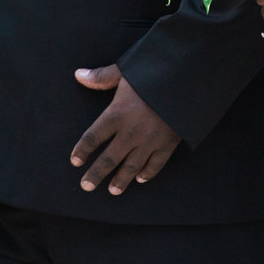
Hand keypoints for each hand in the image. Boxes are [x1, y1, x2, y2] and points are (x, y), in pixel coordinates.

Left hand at [70, 65, 180, 194]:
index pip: (93, 137)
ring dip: (120, 181)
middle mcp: (131, 132)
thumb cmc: (154, 74)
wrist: (188, 81)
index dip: (82, 150)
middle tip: (86, 186)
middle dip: (96, 174)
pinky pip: (156, 164)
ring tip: (112, 191)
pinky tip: (140, 179)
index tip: (75, 161)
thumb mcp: (126, 72)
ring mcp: (150, 141)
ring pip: (131, 167)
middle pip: (108, 159)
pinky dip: (148, 173)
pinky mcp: (168, 144)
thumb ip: (102, 77)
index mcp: (117, 114)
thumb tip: (79, 75)